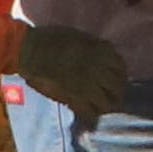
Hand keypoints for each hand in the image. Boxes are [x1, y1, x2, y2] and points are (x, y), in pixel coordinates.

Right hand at [13, 24, 132, 120]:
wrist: (31, 51)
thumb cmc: (52, 39)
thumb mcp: (81, 37)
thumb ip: (96, 48)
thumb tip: (105, 60)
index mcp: (102, 51)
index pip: (121, 68)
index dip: (120, 76)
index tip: (116, 80)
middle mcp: (100, 69)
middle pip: (118, 87)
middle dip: (116, 93)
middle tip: (111, 97)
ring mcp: (88, 85)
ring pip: (107, 103)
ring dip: (105, 106)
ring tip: (100, 107)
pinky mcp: (74, 98)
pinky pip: (90, 112)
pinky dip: (91, 114)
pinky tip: (88, 112)